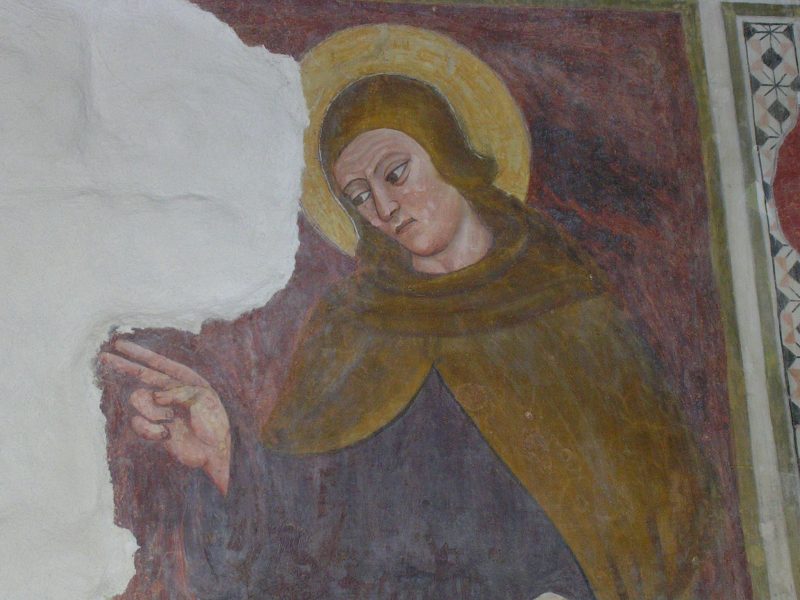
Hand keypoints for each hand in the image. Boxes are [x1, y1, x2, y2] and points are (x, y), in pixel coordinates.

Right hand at [100, 340, 230, 494]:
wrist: (213, 452)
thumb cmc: (214, 423)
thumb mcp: (204, 400)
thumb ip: (179, 393)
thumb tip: (154, 397)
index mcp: (184, 380)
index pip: (158, 363)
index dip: (138, 353)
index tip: (119, 344)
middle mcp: (169, 392)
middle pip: (140, 375)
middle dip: (123, 365)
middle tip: (103, 357)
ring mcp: (160, 409)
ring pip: (137, 399)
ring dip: (152, 411)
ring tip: (170, 419)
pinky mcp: (153, 427)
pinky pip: (138, 423)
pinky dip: (150, 429)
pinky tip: (165, 435)